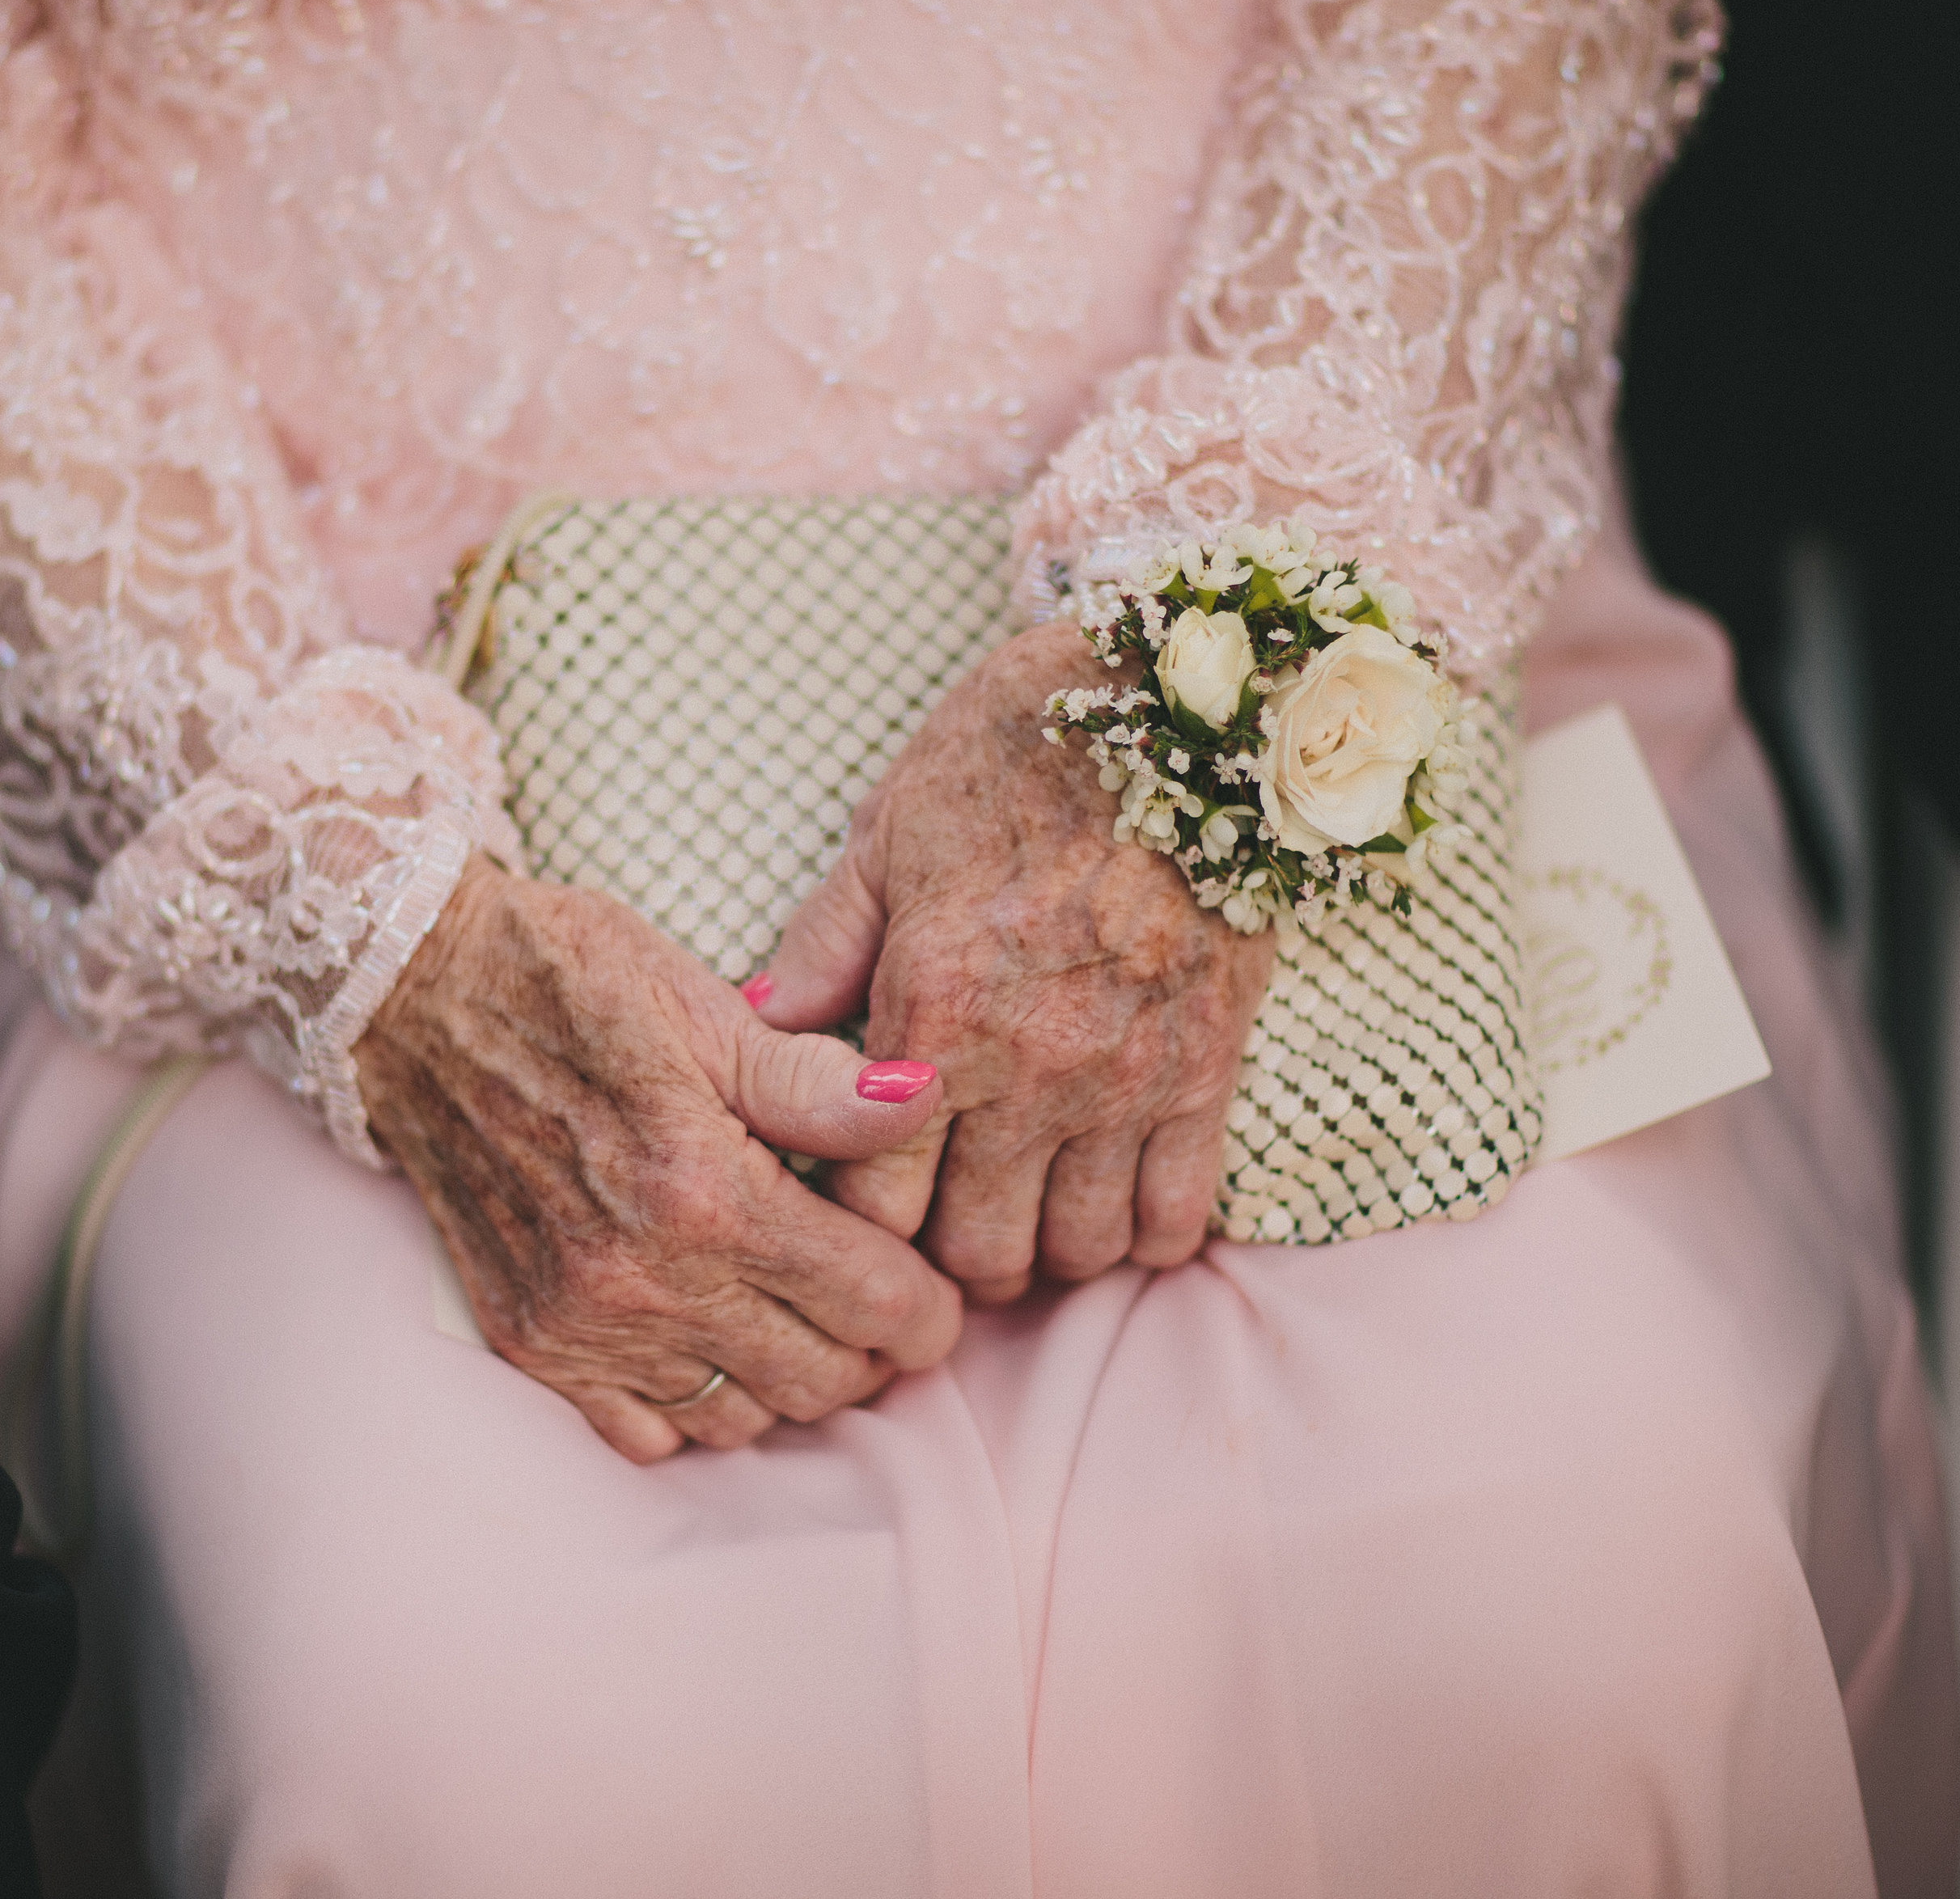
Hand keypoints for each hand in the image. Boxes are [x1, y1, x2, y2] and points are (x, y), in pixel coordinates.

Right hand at [357, 860, 964, 1461]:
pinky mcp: (531, 1343)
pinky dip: (697, 1407)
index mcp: (707, 1191)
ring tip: (798, 1317)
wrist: (417, 996)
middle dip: (873, 1349)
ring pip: (743, 1419)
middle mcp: (645, 1279)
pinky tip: (710, 1343)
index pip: (874, 1303)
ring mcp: (582, 1324)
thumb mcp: (708, 1006)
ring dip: (790, 1380)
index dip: (931, 1309)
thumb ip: (820, 1082)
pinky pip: (646, 1435)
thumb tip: (925, 1102)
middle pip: (823, 1379)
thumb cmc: (573, 981)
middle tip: (876, 1301)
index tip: (935, 1290)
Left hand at [751, 620, 1278, 1303]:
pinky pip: (1177, 1215)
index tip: (857, 1202)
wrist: (1181, 700)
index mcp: (932, 1012)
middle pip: (976, 1253)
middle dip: (945, 1260)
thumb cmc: (1015, 751)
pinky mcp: (1210, 1071)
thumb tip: (749, 1024)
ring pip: (1076, 1252)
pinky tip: (1108, 1200)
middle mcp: (1030, 1066)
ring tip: (1021, 1215)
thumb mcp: (889, 830)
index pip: (873, 1202)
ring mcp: (1128, 1078)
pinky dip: (1138, 1234)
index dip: (855, 1225)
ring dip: (1042, 1253)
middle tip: (938, 1225)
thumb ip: (821, 944)